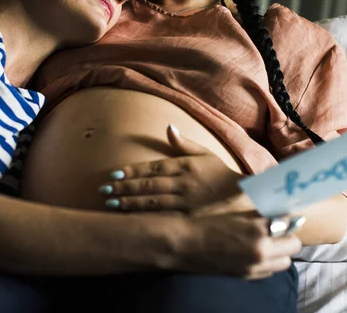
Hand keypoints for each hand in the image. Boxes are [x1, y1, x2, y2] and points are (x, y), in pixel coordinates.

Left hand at [97, 125, 244, 212]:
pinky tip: (129, 219)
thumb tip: (168, 127)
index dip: (131, 171)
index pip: (153, 167)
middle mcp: (184, 183)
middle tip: (103, 190)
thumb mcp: (205, 154)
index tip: (113, 174)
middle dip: (124, 187)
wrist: (243, 197)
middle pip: (148, 185)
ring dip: (129, 203)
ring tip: (110, 204)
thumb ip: (184, 143)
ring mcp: (186, 202)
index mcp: (185, 165)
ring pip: (152, 202)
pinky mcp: (189, 218)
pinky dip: (145, 218)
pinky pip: (163, 218)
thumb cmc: (220, 174)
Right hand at [179, 211, 302, 279]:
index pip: (289, 223)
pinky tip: (255, 253)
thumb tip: (278, 211)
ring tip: (268, 242)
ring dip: (281, 252)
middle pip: (294, 245)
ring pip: (284, 262)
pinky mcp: (246, 276)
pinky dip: (267, 262)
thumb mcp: (235, 211)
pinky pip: (269, 271)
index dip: (287, 218)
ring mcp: (254, 266)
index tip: (282, 214)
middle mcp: (261, 251)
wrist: (185, 243)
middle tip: (278, 228)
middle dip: (288, 236)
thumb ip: (259, 213)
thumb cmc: (206, 221)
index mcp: (258, 230)